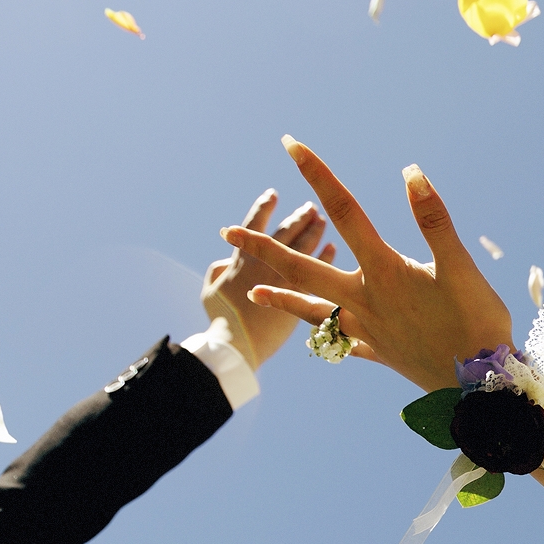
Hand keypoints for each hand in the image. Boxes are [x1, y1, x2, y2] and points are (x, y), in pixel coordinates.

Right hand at [202, 188, 332, 369]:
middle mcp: (265, 265)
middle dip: (298, 218)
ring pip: (304, 249)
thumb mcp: (210, 293)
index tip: (272, 195)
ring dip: (314, 232)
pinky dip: (325, 257)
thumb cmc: (220, 322)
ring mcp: (284, 281)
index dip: (262, 208)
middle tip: (310, 207)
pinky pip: (318, 272)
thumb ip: (218, 271)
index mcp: (241, 260)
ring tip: (322, 221)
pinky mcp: (302, 298)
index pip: (254, 226)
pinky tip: (333, 249)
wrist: (236, 348)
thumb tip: (224, 261)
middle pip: (286, 234)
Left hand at [226, 137, 513, 391]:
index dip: (317, 176)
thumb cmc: (478, 324)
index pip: (344, 212)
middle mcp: (365, 300)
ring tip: (252, 290)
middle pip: (303, 269)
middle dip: (264, 248)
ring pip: (311, 310)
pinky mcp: (377, 352)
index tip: (289, 145)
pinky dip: (320, 335)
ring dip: (279, 297)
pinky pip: (337, 342)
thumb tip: (411, 172)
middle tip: (226, 233)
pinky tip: (312, 335)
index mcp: (384, 271)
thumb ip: (434, 219)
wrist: (482, 387)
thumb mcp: (461, 267)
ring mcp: (366, 329)